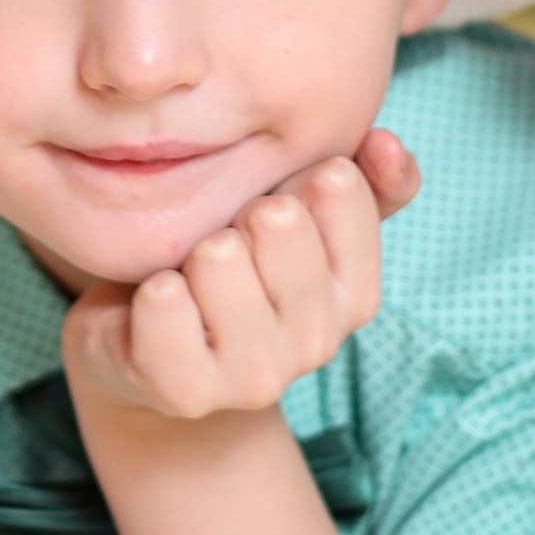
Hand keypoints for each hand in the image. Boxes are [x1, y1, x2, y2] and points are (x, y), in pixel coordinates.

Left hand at [62, 128, 418, 424]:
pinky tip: (154, 308)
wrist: (148, 353)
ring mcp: (256, 376)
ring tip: (186, 279)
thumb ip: (360, 179)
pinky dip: (149, 290)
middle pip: (276, 218)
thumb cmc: (230, 269)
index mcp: (356, 294)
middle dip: (233, 214)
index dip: (287, 178)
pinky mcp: (187, 393)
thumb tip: (386, 141)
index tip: (265, 215)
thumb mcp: (300, 218)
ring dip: (185, 252)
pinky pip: (163, 300)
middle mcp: (319, 342)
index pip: (338, 186)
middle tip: (218, 249)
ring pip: (217, 256)